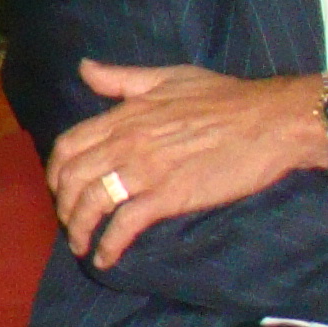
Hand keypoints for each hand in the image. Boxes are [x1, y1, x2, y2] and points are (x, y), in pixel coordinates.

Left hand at [48, 60, 327, 265]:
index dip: (56, 171)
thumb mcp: (167, 77)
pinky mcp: (170, 195)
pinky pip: (125, 224)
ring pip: (92, 203)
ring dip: (80, 230)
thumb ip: (121, 79)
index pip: (68, 145)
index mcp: (124, 115)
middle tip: (70, 222)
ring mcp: (147, 170)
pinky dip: (108, 245)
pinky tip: (105, 258)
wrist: (270, 120)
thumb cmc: (226, 97)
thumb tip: (84, 68)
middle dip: (63, 205)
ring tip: (81, 246)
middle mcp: (127, 142)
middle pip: (73, 178)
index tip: (60, 188)